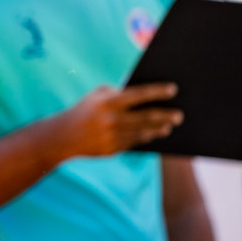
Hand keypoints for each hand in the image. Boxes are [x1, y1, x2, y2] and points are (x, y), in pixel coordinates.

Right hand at [49, 83, 182, 158]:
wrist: (62, 137)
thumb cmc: (84, 110)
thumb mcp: (96, 96)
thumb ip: (118, 92)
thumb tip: (145, 95)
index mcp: (107, 102)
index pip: (138, 95)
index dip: (157, 92)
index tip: (173, 90)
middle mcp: (110, 119)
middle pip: (145, 117)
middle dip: (165, 115)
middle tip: (179, 115)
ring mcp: (111, 136)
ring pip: (142, 132)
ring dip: (158, 129)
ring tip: (168, 126)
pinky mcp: (111, 150)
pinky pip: (133, 143)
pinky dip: (144, 138)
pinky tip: (153, 134)